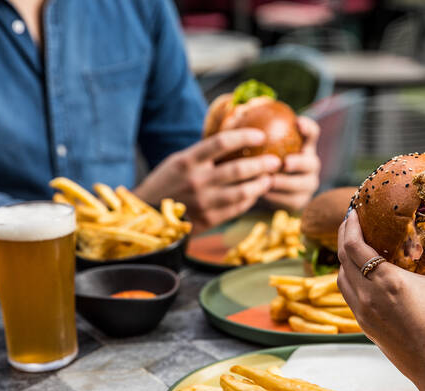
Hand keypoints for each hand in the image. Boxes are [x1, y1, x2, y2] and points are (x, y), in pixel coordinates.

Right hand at [133, 129, 280, 232]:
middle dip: (262, 164)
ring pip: (243, 192)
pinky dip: (249, 200)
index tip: (261, 135)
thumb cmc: (166, 183)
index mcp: (187, 161)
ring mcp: (204, 203)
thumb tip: (235, 139)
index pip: (222, 142)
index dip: (245, 136)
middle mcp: (196, 181)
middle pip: (239, 169)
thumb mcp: (178, 162)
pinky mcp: (209, 220)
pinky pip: (237, 208)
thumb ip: (203, 153)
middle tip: (275, 161)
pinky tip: (255, 194)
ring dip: (261, 185)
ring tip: (269, 179)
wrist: (148, 217)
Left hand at [262, 116, 320, 210]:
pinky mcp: (301, 201)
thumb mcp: (257, 145)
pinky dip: (278, 197)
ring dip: (286, 182)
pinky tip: (264, 193)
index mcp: (303, 145)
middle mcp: (310, 164)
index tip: (297, 123)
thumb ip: (254, 133)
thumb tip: (237, 114)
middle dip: (300, 162)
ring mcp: (308, 183)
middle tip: (285, 162)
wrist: (260, 187)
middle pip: (312, 162)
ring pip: (304, 184)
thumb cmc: (257, 158)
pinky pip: (292, 200)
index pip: (312, 133)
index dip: (308, 128)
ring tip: (270, 181)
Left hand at [337, 212, 424, 390]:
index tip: (353, 211)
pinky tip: (362, 273)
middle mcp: (367, 295)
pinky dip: (348, 277)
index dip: (350, 226)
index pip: (353, 246)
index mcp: (386, 282)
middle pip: (342, 258)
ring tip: (356, 244)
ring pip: (340, 277)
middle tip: (353, 221)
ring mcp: (362, 312)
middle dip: (344, 236)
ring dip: (344, 257)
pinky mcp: (363, 325)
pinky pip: (347, 293)